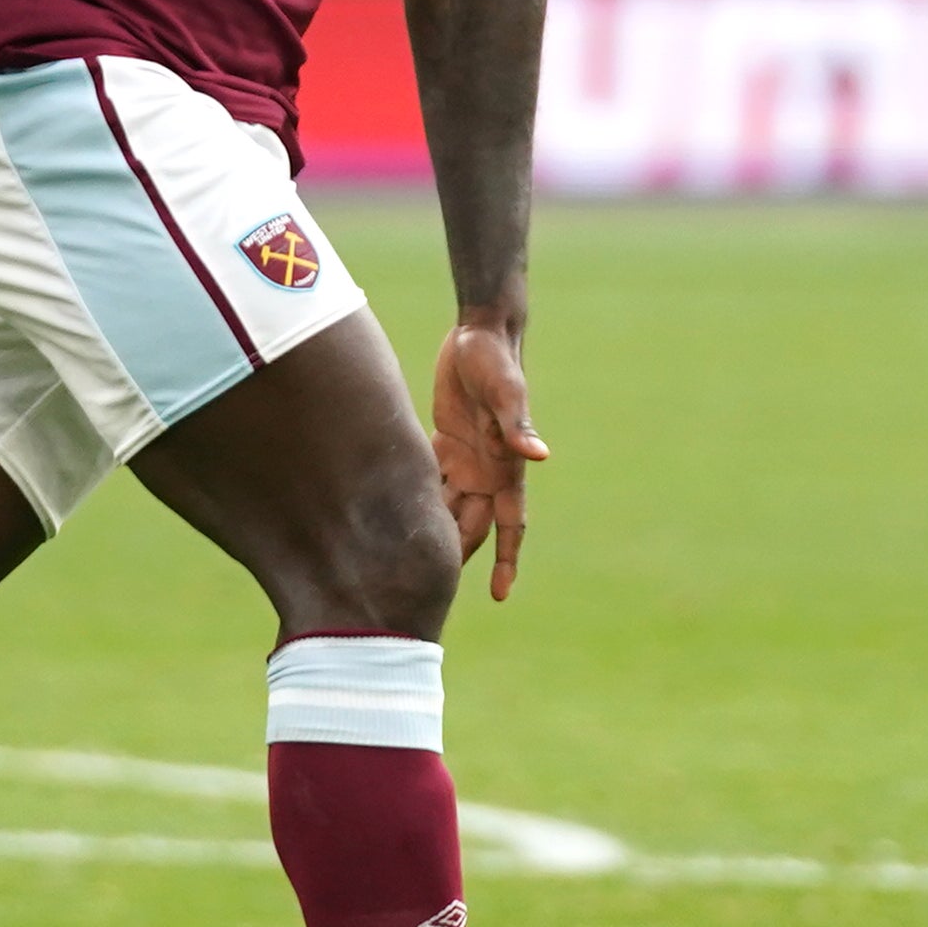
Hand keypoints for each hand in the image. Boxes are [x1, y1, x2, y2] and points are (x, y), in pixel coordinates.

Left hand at [429, 321, 550, 601]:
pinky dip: (416, 498)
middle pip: (472, 525)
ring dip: (433, 530)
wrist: (480, 332)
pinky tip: (387, 518)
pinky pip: (431, 480)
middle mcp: (487, 471)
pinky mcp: (445, 443)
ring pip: (448, 507)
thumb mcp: (508, 392)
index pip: (510, 525)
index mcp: (507, 468)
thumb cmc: (498, 362)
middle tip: (431, 591)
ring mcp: (466, 459)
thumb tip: (540, 456)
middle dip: (457, 555)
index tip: (500, 594)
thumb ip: (518, 426)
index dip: (506, 561)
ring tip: (403, 564)